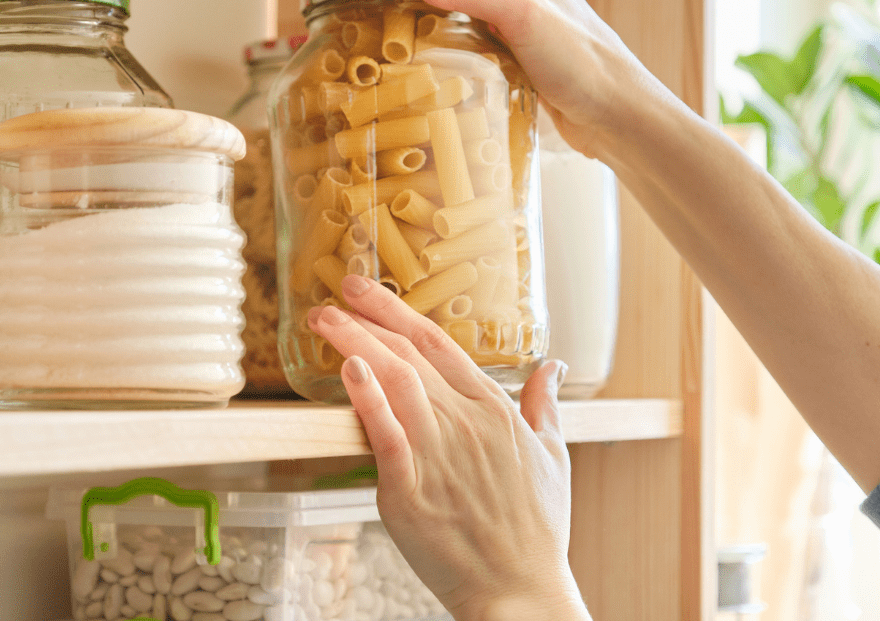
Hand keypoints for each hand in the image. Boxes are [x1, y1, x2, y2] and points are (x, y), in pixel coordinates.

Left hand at [307, 275, 590, 620]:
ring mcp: (438, 454)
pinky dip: (368, 398)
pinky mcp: (411, 490)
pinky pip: (387, 434)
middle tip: (334, 292)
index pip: (438, 344)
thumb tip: (553, 367)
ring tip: (324, 320)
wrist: (519, 590)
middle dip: (367, 317)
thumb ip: (547, 406)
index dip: (397, 311)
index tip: (366, 290)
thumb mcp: (554, 457)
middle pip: (409, 355)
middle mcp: (465, 423)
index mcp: (494, 410)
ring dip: (356, 343)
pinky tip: (349, 369)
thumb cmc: (536, 530)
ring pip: (395, 381)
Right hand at [402, 0, 666, 159]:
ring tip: (420, 59)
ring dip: (454, 46)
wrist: (617, 116)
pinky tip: (455, 82)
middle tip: (400, 33)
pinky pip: (489, 60)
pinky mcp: (531, 67)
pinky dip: (471, 69)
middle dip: (438, 15)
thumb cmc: (581, 61)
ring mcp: (532, 35)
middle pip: (469, 0)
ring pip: (478, 33)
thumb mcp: (517, 16)